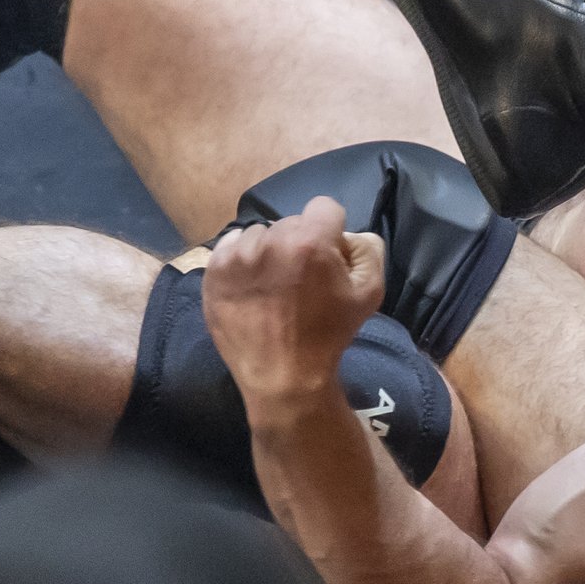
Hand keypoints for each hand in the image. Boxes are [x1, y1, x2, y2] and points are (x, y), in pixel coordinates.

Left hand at [203, 196, 385, 406]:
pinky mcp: (214, 270)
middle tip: (301, 278)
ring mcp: (238, 255)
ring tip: (274, 285)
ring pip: (261, 234)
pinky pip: (232, 246)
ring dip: (270, 252)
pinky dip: (243, 260)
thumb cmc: (329, 334)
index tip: (328, 258)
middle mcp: (271, 240)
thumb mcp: (370, 292)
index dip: (331, 232)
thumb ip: (368, 249)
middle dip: (301, 243)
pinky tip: (252, 286)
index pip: (325, 207)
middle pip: (292, 222)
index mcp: (310, 240)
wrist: (283, 375)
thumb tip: (348, 234)